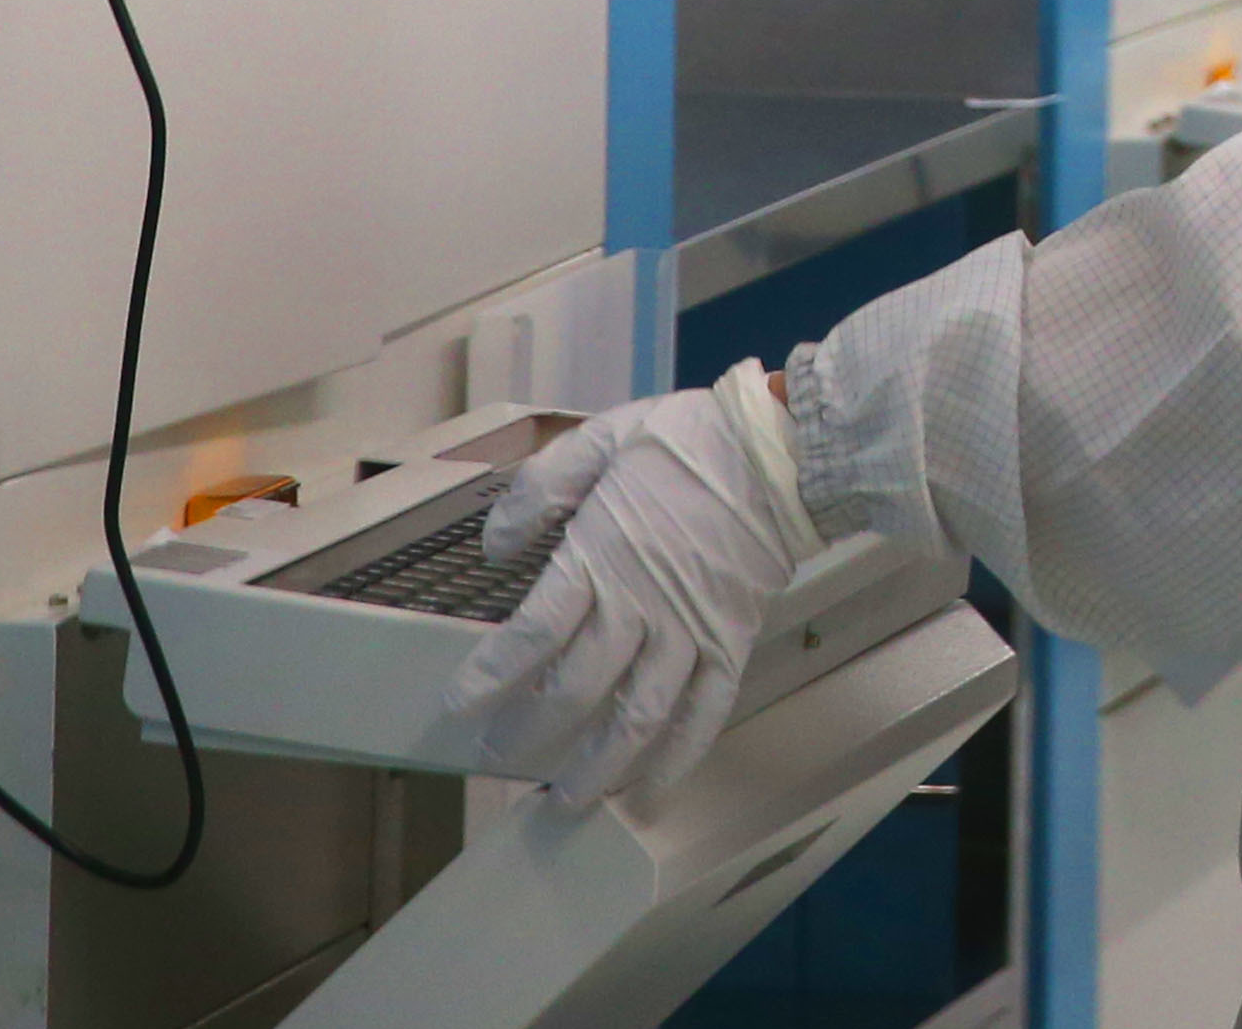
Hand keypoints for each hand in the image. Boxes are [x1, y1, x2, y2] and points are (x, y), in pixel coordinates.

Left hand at [449, 361, 821, 804]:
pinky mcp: (731, 643)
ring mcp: (689, 632)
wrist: (782, 450)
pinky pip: (704, 713)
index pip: (532, 634)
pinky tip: (650, 792)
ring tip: (564, 801)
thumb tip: (493, 544)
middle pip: (574, 688)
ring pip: (636, 718)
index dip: (490, 677)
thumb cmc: (691, 441)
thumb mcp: (603, 440)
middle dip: (528, 732)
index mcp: (601, 556)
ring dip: (596, 766)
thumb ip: (541, 489)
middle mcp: (640, 606)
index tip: (459, 706)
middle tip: (497, 755)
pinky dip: (677, 758)